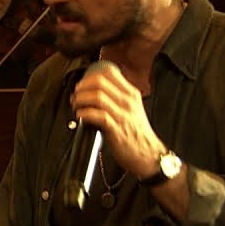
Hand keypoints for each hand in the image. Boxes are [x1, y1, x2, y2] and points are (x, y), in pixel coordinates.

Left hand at [70, 62, 165, 178]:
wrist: (148, 153)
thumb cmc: (136, 131)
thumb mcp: (132, 107)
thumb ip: (118, 96)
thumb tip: (96, 88)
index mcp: (131, 93)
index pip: (110, 72)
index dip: (90, 75)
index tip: (83, 83)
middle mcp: (127, 101)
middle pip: (99, 82)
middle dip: (82, 87)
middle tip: (75, 95)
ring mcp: (122, 115)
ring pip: (97, 97)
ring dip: (80, 100)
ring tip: (76, 105)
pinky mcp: (116, 129)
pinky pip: (97, 115)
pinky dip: (84, 114)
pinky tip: (81, 116)